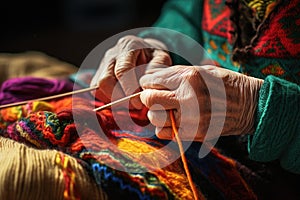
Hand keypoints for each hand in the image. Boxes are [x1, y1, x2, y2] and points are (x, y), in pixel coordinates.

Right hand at [90, 35, 171, 108]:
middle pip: (105, 80)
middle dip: (120, 97)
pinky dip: (110, 100)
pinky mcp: (98, 76)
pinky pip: (98, 93)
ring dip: (114, 100)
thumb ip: (157, 68)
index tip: (139, 102)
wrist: (145, 52)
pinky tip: (124, 100)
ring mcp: (102, 65)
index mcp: (128, 46)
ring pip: (98, 88)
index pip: (122, 70)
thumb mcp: (162, 57)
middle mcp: (111, 54)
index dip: (129, 89)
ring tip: (131, 104)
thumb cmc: (154, 57)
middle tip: (136, 106)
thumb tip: (148, 83)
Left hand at [139, 65, 263, 140]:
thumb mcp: (201, 70)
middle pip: (149, 100)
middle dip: (147, 97)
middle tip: (155, 96)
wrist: (250, 105)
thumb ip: (174, 74)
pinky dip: (164, 127)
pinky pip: (164, 134)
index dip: (148, 82)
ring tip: (166, 109)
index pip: (151, 81)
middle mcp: (188, 98)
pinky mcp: (195, 133)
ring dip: (155, 113)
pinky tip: (174, 120)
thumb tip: (150, 78)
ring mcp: (191, 118)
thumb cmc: (225, 84)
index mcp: (189, 78)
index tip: (151, 84)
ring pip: (154, 118)